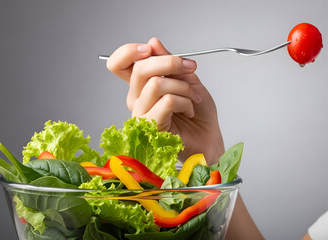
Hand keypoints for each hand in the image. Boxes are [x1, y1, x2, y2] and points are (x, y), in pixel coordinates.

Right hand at [106, 37, 223, 163]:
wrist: (208, 136)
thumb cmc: (198, 111)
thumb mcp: (187, 78)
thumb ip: (169, 62)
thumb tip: (153, 43)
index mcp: (142, 85)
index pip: (118, 64)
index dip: (128, 52)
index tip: (149, 49)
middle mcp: (137, 99)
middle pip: (140, 69)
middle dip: (170, 63)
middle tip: (189, 68)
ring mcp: (141, 113)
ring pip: (156, 84)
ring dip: (183, 87)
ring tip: (193, 97)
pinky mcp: (151, 126)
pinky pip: (167, 101)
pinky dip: (185, 101)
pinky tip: (189, 110)